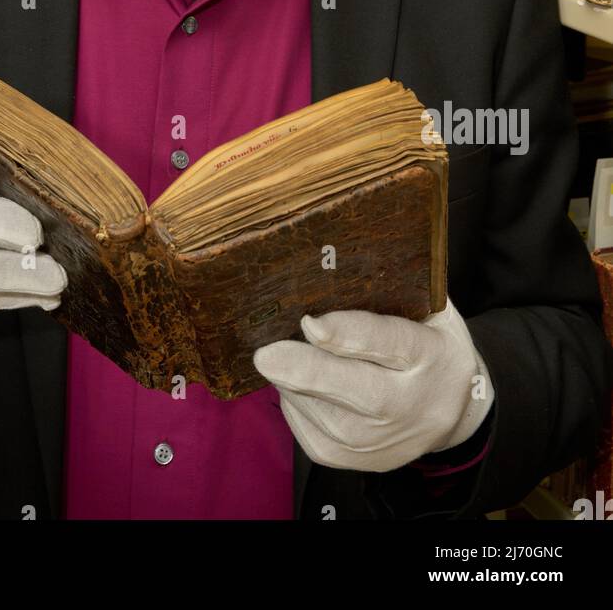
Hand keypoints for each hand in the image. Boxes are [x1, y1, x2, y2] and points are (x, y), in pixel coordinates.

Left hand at [252, 296, 493, 471]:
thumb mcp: (430, 310)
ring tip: (282, 352)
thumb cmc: (429, 345)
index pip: (389, 343)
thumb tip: (329, 258)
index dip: (348, 334)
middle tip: (266, 354)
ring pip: (322, 412)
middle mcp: (408, 404)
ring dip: (291, 381)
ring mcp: (381, 440)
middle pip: (355, 390)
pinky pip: (307, 429)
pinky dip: (293, 401)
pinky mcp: (352, 461)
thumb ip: (393, 288)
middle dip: (306, 371)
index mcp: (430, 355)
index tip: (311, 322)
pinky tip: (296, 381)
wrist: (453, 411)